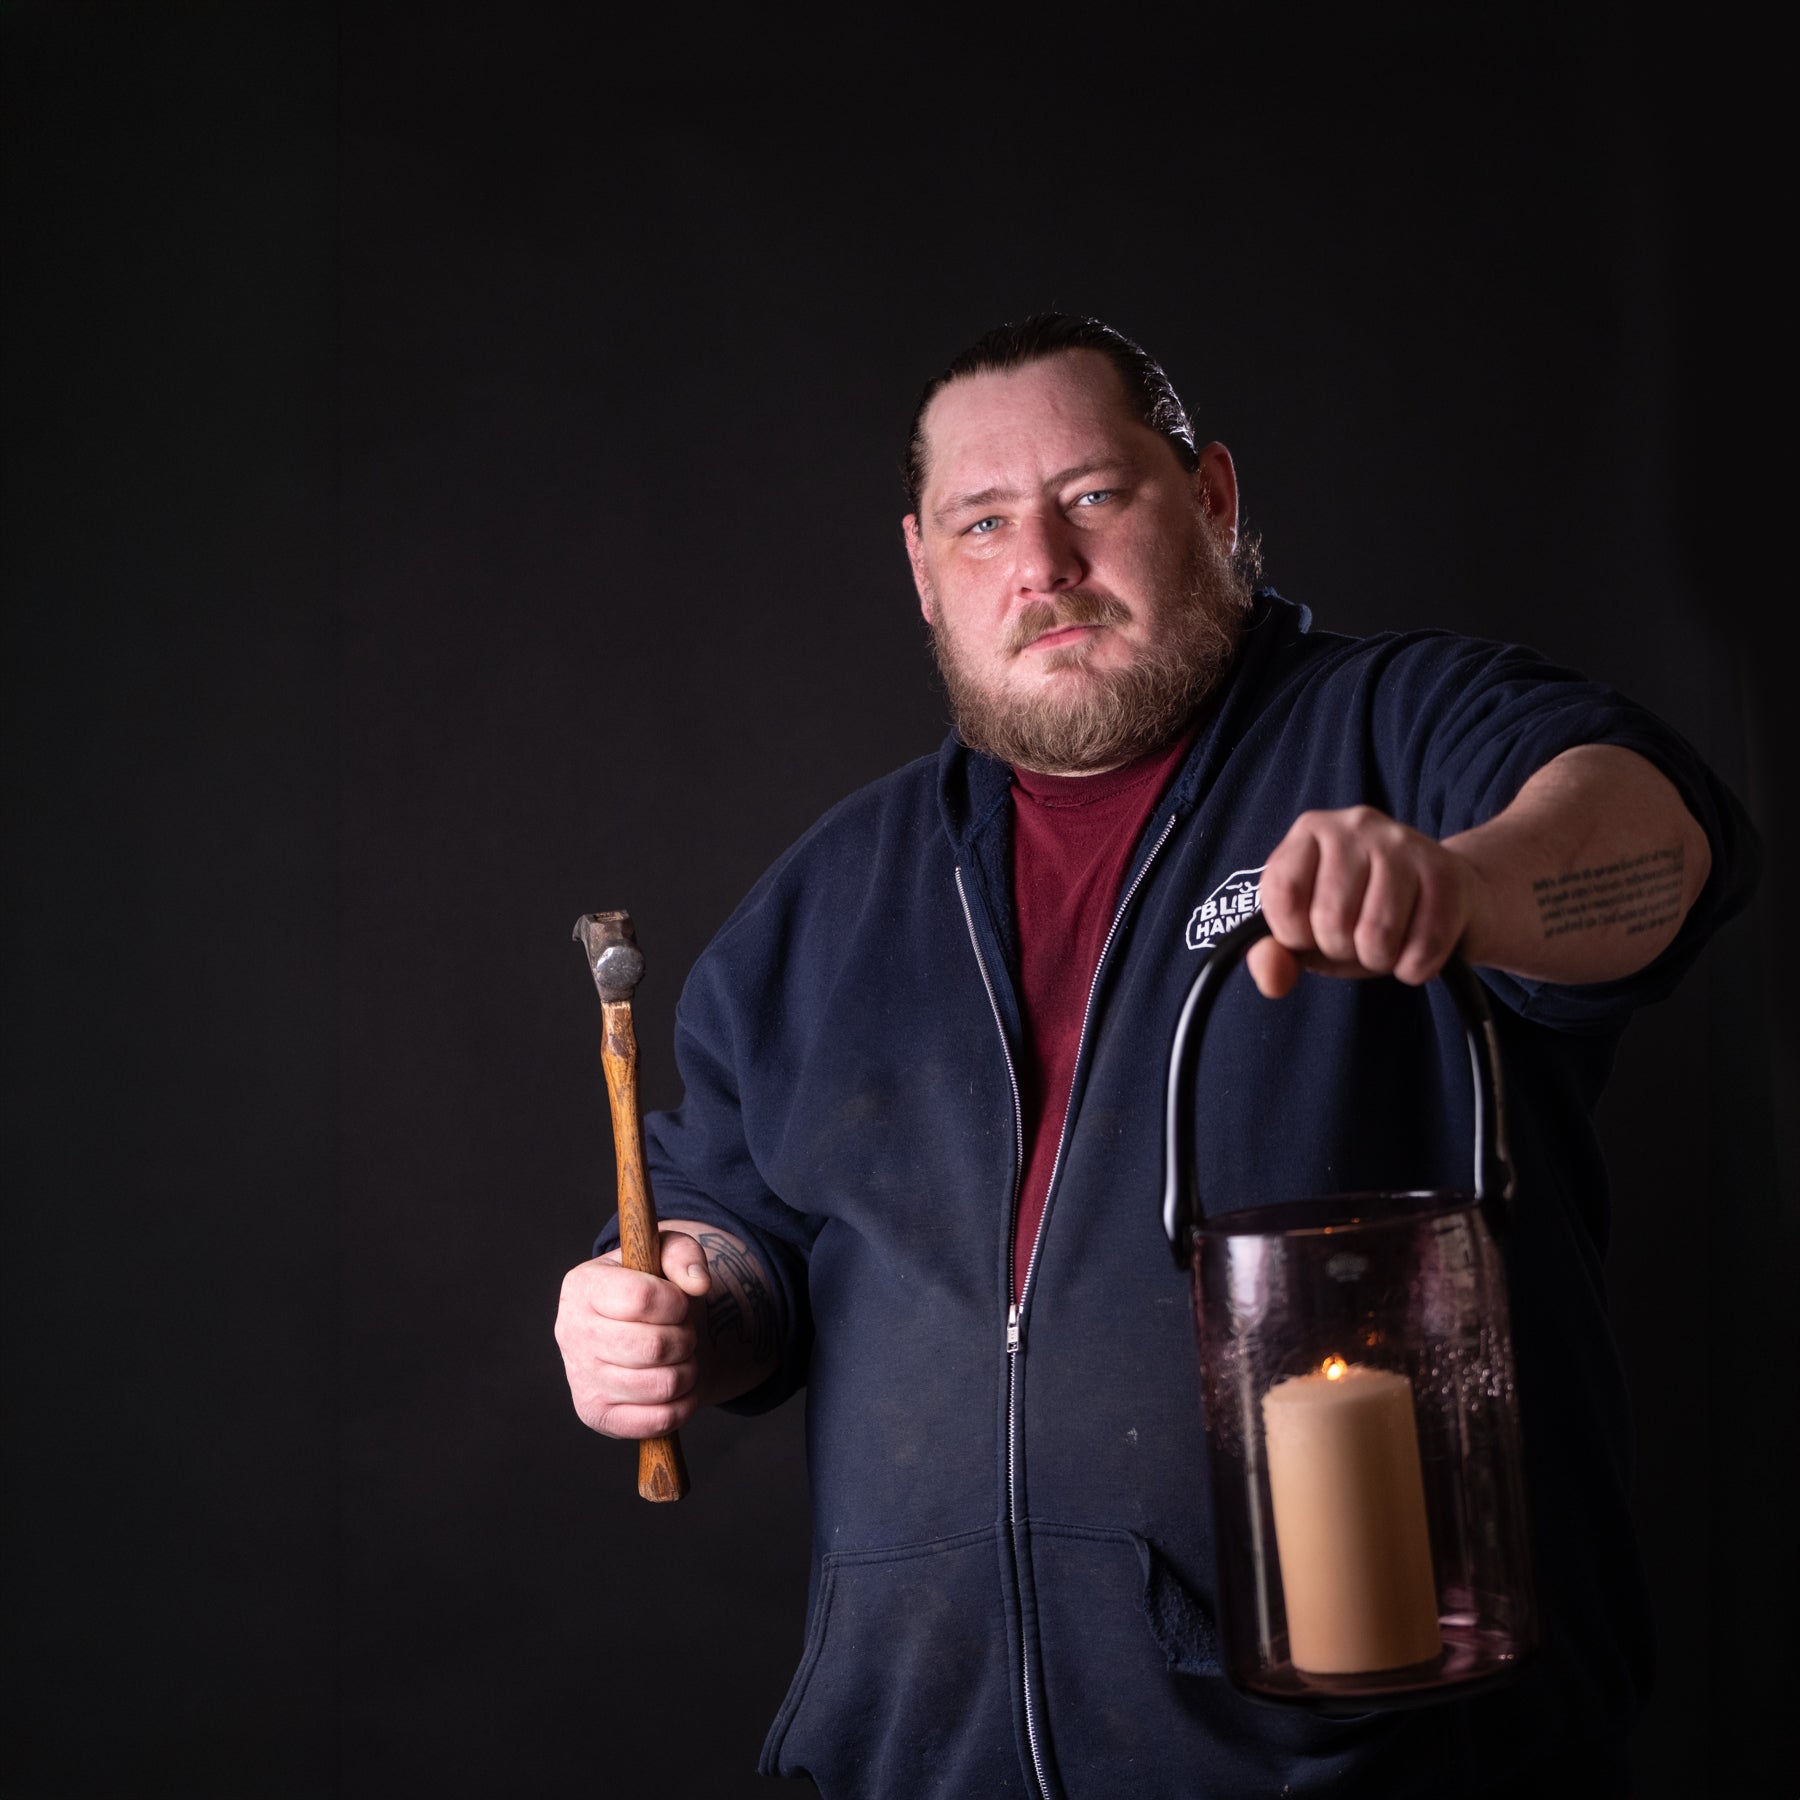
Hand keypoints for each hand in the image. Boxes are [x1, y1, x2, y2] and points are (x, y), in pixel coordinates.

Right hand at [555, 1230, 712, 1439]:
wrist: (631, 1327)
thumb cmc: (649, 1286)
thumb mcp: (663, 1253)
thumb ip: (684, 1254)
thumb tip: (699, 1283)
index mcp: (582, 1286)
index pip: (641, 1299)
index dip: (675, 1302)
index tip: (679, 1302)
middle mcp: (571, 1332)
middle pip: (653, 1347)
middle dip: (685, 1339)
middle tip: (683, 1333)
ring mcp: (580, 1377)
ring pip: (660, 1385)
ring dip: (688, 1371)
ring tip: (680, 1357)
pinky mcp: (594, 1414)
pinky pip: (655, 1421)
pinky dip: (683, 1406)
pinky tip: (679, 1387)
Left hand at [1248, 806, 1480, 998]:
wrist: (1451, 896)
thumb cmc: (1366, 914)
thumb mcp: (1309, 933)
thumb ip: (1274, 954)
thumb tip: (1271, 980)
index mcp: (1311, 830)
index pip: (1283, 892)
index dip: (1294, 934)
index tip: (1311, 934)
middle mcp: (1356, 824)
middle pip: (1331, 919)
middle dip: (1343, 950)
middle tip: (1358, 938)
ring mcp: (1404, 842)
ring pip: (1377, 936)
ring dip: (1380, 960)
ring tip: (1387, 942)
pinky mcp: (1446, 872)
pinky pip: (1422, 948)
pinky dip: (1415, 968)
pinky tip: (1416, 947)